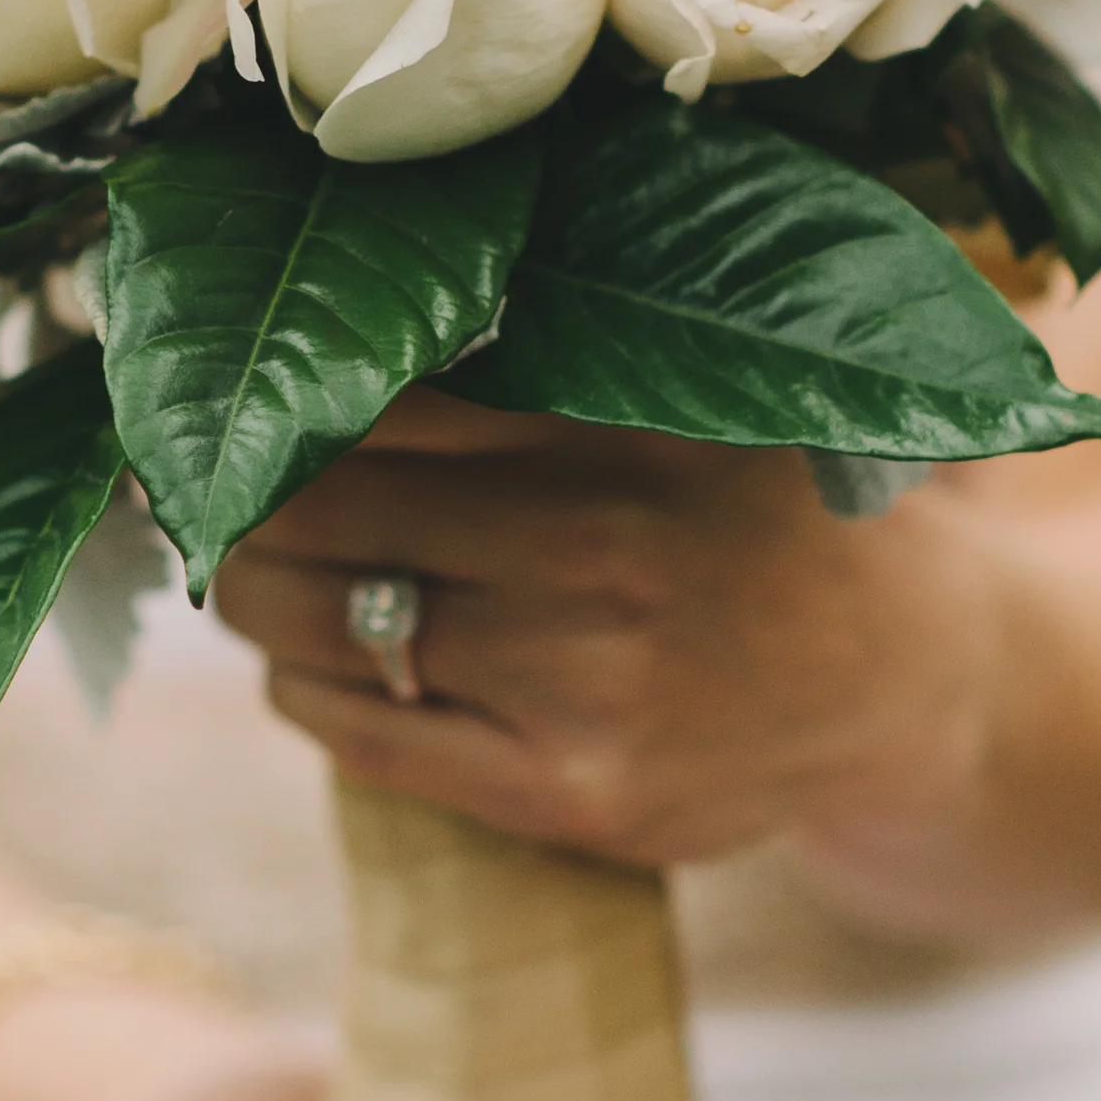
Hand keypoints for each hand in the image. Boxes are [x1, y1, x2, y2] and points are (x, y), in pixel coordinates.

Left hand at [214, 390, 992, 875]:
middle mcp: (601, 540)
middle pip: (323, 508)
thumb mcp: (681, 391)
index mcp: (618, 414)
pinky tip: (308, 675)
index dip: (267, 398)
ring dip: (257, 603)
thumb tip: (322, 307)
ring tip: (252, 581)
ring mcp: (588, 675)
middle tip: (204, 497)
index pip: (374, 393)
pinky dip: (308, 697)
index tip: (218, 400)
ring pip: (333, 625)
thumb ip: (539, 353)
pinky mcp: (574, 793)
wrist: (897, 675)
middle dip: (239, 507)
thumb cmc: (745, 506)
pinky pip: (371, 737)